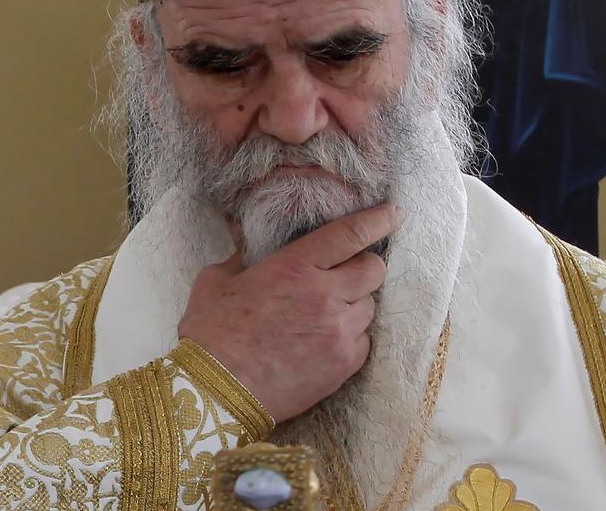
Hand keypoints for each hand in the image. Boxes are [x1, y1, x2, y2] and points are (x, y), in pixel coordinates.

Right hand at [177, 203, 396, 424]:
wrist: (216, 391)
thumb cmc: (211, 333)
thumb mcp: (215, 281)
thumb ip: (239, 258)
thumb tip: (246, 247)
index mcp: (294, 266)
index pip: (350, 234)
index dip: (377, 220)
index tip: (394, 213)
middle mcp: (324, 294)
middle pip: (374, 269)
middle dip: (365, 266)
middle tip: (347, 274)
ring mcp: (338, 331)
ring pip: (370, 306)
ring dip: (355, 304)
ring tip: (326, 314)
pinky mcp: (343, 364)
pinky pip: (364, 341)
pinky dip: (351, 337)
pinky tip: (325, 341)